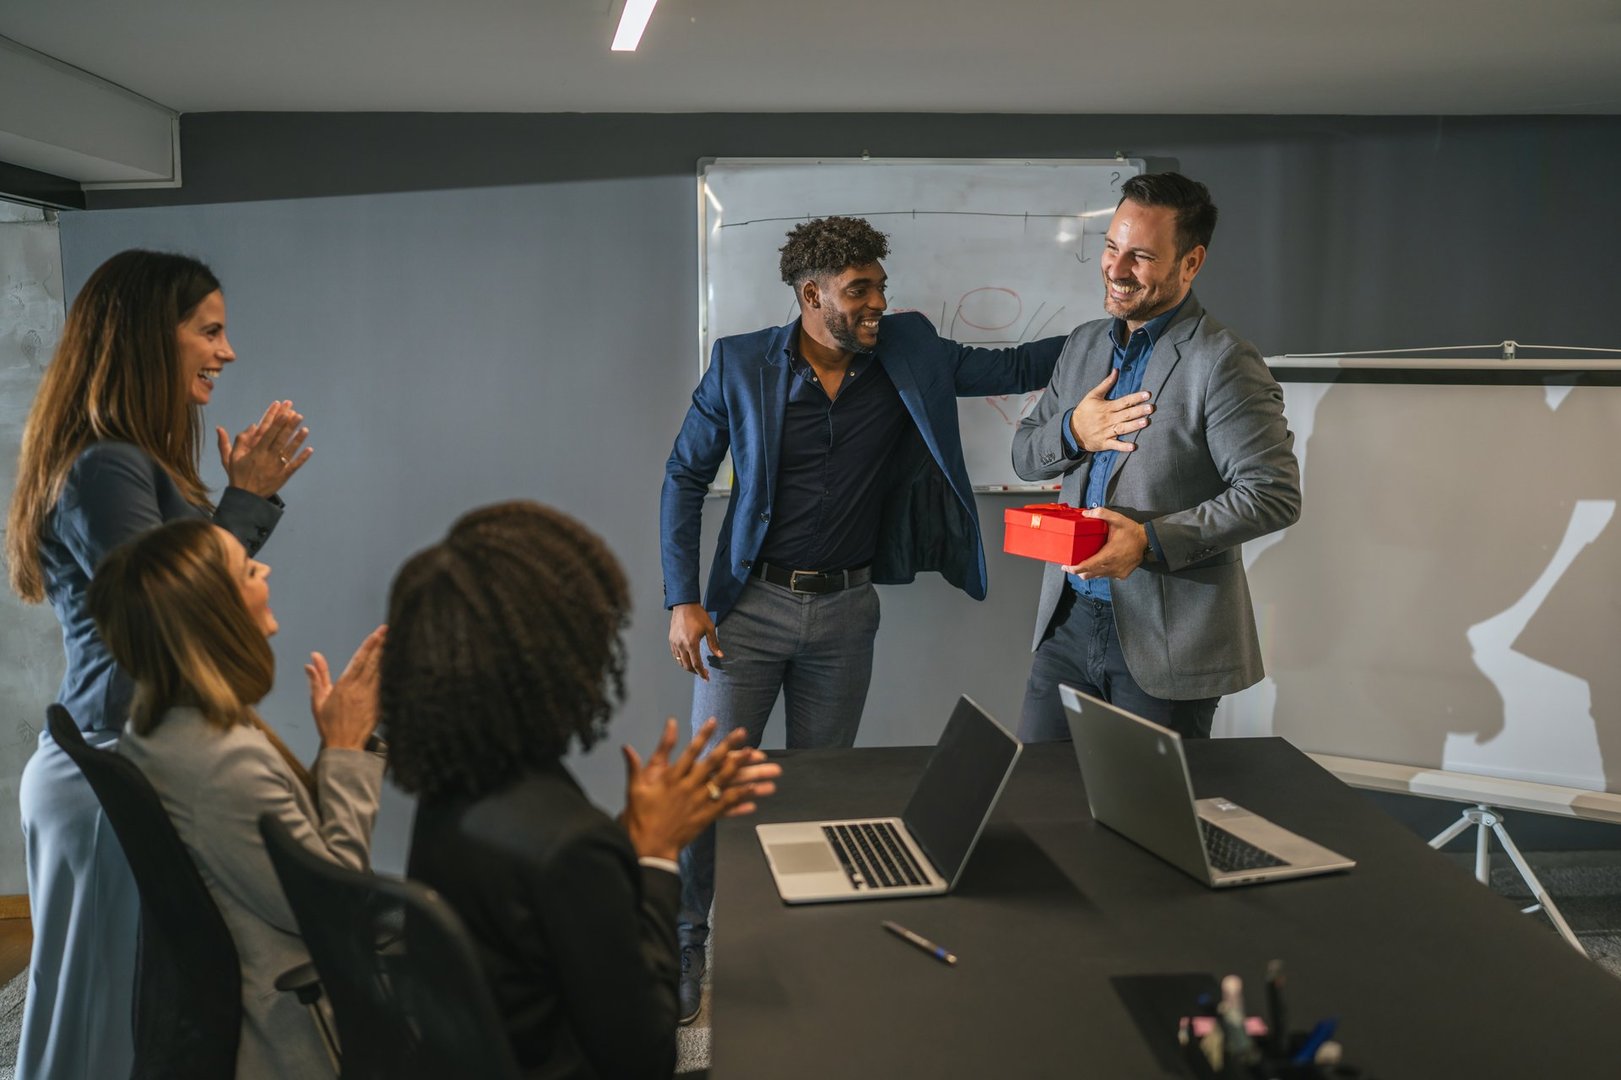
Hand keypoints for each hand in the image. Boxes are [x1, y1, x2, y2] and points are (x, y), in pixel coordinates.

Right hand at [218, 400, 312, 498]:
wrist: (245, 497)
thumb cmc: (238, 475)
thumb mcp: (231, 457)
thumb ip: (238, 440)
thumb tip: (251, 425)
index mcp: (256, 452)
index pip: (268, 433)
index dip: (277, 422)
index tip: (284, 412)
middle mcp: (268, 457)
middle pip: (280, 439)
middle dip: (289, 426)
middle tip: (298, 415)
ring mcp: (277, 467)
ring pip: (289, 451)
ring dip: (298, 439)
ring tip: (305, 428)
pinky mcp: (283, 476)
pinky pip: (294, 466)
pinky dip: (302, 458)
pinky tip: (310, 449)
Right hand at [306, 625, 386, 750]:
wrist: (345, 747)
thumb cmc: (328, 724)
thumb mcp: (318, 701)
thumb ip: (318, 678)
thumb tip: (312, 659)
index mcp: (345, 686)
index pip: (359, 660)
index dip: (369, 645)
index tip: (378, 632)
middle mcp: (360, 689)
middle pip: (372, 662)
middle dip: (379, 645)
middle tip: (385, 630)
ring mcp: (371, 697)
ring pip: (378, 672)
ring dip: (381, 657)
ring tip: (386, 642)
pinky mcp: (378, 705)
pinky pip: (381, 685)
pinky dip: (382, 673)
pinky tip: (384, 665)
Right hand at [619, 718, 781, 861]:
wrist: (648, 846)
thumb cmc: (639, 817)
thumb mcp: (634, 788)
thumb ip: (634, 765)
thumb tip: (627, 747)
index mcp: (671, 778)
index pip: (690, 752)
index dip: (703, 735)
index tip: (714, 721)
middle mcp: (688, 787)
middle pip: (712, 763)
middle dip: (728, 745)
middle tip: (742, 732)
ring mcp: (698, 802)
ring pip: (723, 782)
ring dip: (740, 768)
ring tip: (756, 756)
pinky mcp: (705, 817)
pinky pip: (726, 806)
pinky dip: (740, 798)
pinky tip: (754, 791)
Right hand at [669, 603, 721, 680]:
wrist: (684, 604)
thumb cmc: (698, 615)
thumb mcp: (709, 629)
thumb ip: (714, 644)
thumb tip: (720, 656)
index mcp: (691, 643)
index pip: (696, 664)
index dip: (702, 673)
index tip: (707, 677)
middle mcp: (681, 645)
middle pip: (687, 666)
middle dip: (695, 672)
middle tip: (703, 673)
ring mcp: (674, 643)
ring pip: (680, 661)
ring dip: (688, 667)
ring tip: (696, 668)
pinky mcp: (671, 640)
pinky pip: (675, 655)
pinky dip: (681, 660)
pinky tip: (687, 659)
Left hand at [1062, 507, 1148, 580]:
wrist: (1147, 541)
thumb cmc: (1131, 531)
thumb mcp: (1117, 519)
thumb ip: (1101, 514)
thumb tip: (1086, 513)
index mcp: (1108, 555)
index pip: (1086, 566)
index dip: (1074, 568)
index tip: (1065, 566)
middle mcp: (1111, 566)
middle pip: (1088, 574)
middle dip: (1077, 571)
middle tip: (1069, 565)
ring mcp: (1116, 572)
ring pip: (1097, 576)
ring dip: (1088, 572)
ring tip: (1082, 565)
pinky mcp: (1121, 575)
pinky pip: (1106, 576)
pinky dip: (1100, 572)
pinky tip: (1098, 564)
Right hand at [1068, 368, 1153, 453]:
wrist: (1071, 430)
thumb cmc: (1084, 411)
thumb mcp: (1092, 395)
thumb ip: (1106, 384)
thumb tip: (1116, 371)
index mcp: (1106, 407)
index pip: (1124, 401)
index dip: (1136, 398)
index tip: (1148, 395)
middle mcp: (1108, 419)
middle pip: (1126, 414)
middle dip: (1139, 411)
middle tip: (1151, 408)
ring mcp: (1106, 432)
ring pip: (1123, 428)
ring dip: (1134, 425)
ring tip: (1146, 422)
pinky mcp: (1104, 443)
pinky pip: (1115, 445)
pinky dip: (1123, 446)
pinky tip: (1133, 447)